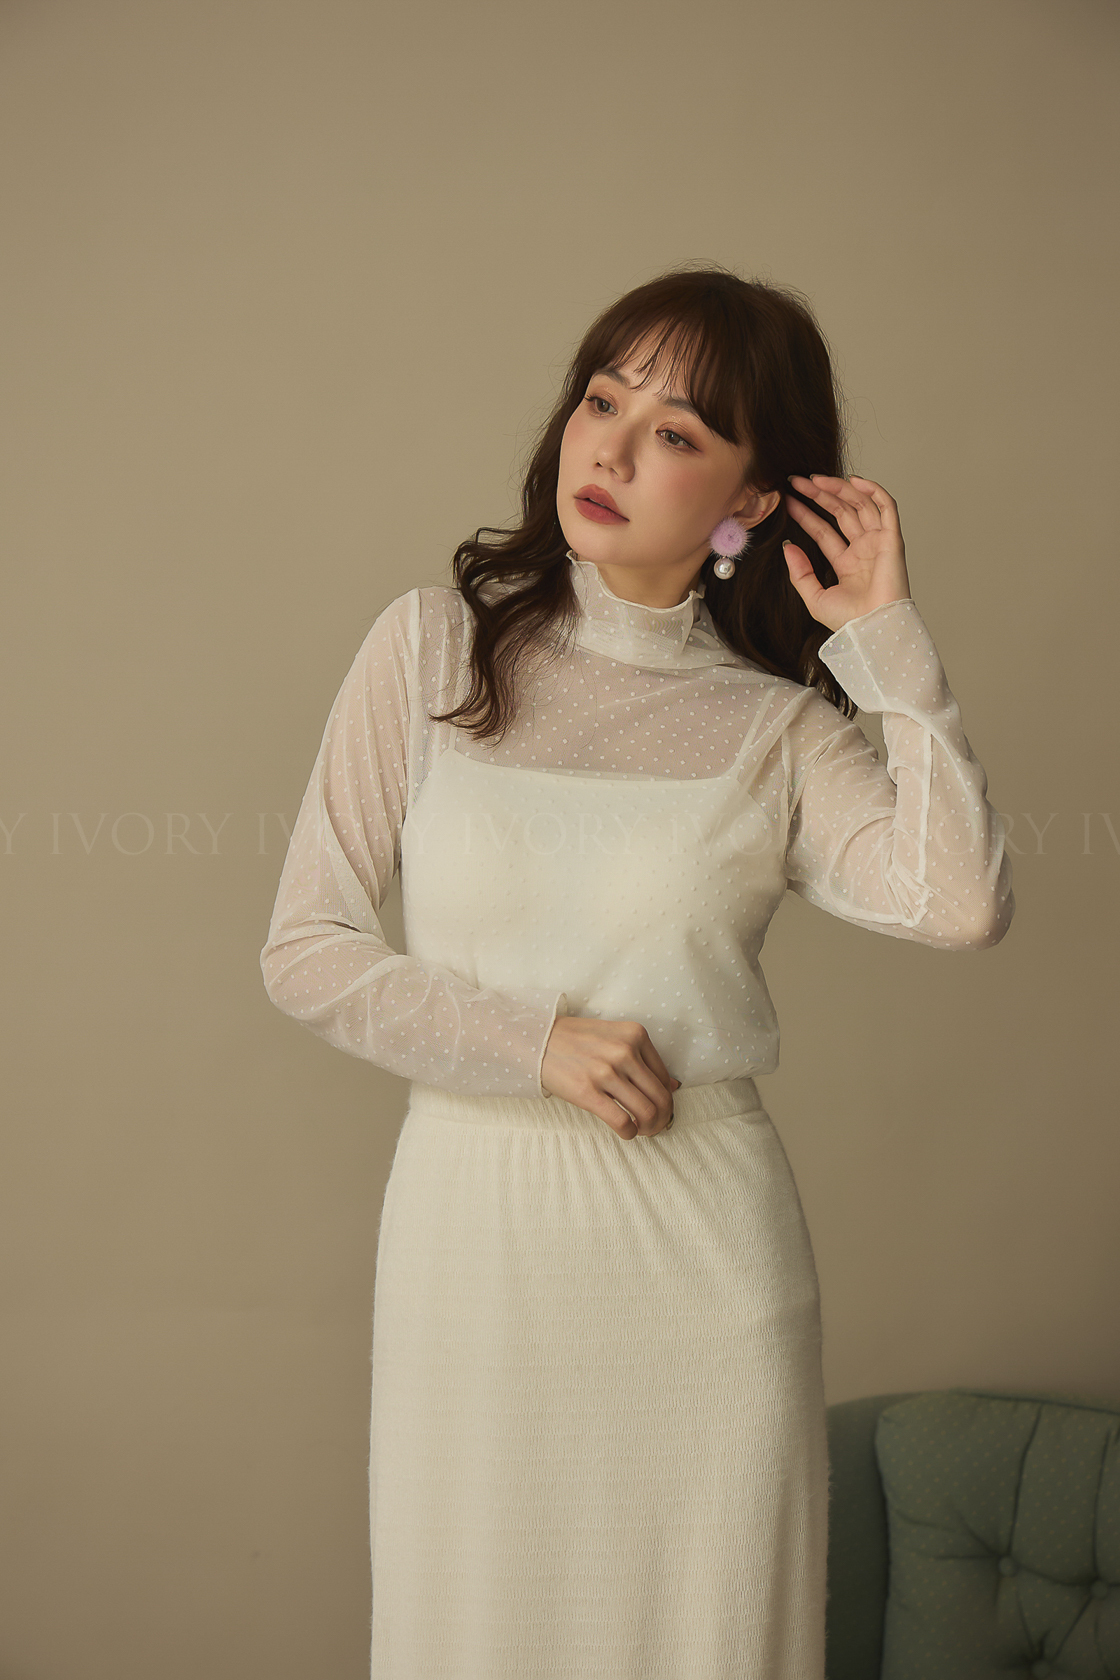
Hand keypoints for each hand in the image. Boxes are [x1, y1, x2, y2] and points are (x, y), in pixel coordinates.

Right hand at [541, 1016, 680, 1139]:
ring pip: (646, 1111)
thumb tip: (672, 1085)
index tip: (658, 1108)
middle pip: (660, 1097)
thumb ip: (643, 1057)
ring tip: (642, 1130)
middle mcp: (624, 1051)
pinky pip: (622, 1121)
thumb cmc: (576, 1039)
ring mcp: (605, 1072)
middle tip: (655, 1126)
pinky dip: (630, 1132)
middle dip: (662, 1118)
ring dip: (649, 1128)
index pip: (664, 1077)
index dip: (665, 1098)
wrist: (537, 1038)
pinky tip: (626, 1132)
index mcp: (635, 1035)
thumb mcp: (614, 1036)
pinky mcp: (587, 1092)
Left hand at [782, 473, 911, 634]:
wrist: (873, 628)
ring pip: (860, 505)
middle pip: (840, 513)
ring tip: (814, 479)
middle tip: (797, 482)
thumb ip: (800, 573)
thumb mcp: (815, 597)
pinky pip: (887, 507)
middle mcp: (863, 550)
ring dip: (838, 489)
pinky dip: (873, 490)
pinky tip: (852, 480)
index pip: (824, 531)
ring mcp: (878, 543)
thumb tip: (787, 546)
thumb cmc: (850, 621)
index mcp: (847, 564)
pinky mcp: (892, 539)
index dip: (807, 514)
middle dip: (819, 495)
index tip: (789, 500)